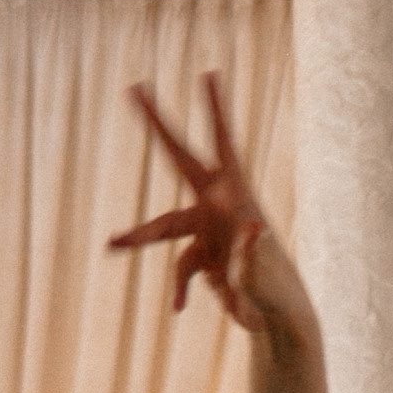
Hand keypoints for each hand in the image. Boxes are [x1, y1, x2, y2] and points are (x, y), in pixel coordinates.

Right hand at [108, 74, 297, 333]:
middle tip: (135, 87)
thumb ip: (252, 250)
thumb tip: (250, 225)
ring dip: (137, 237)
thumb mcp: (262, 275)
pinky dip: (181, 289)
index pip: (223, 146)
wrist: (280, 319)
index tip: (210, 74)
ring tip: (111, 244)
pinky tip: (179, 309)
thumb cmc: (276, 295)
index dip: (216, 109)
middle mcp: (215, 208)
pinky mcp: (203, 257)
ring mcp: (207, 230)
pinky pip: (182, 269)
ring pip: (164, 226)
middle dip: (157, 124)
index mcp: (235, 200)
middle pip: (179, 161)